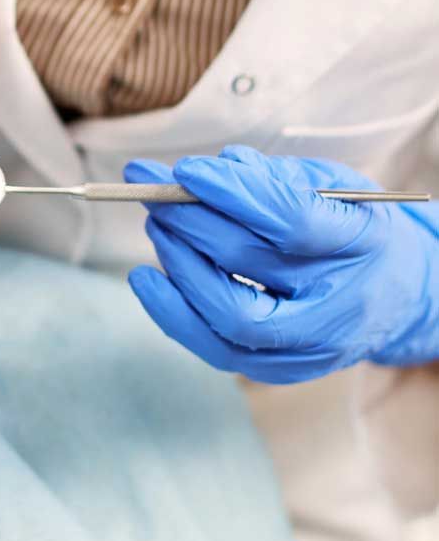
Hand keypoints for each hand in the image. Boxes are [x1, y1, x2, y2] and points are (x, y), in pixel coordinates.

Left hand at [124, 144, 438, 382]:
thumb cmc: (349, 228)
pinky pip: (217, 349)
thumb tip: (212, 170)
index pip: (291, 219)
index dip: (231, 193)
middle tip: (155, 192)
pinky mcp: (282, 370)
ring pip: (230, 315)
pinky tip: (146, 279)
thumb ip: (274, 177)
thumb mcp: (332, 187)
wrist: (395, 294)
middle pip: (248, 262)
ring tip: (157, 225)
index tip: (185, 170)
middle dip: (188, 221)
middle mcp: (340, 299)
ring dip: (177, 264)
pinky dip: (172, 313)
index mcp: (362, 241)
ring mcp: (312, 343)